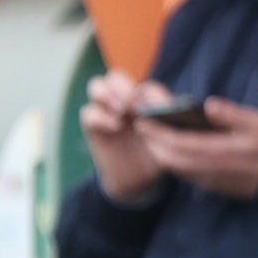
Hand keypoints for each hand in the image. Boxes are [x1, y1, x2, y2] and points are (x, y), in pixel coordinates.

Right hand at [80, 70, 169, 206]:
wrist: (141, 180)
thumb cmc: (158, 157)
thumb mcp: (168, 141)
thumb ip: (168, 124)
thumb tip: (168, 110)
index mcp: (146, 103)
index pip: (145, 87)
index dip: (149, 94)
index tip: (154, 108)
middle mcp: (124, 102)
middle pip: (115, 77)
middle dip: (122, 87)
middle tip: (131, 103)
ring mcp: (107, 112)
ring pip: (96, 86)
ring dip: (107, 94)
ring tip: (121, 111)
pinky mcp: (94, 126)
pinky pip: (88, 112)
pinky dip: (100, 116)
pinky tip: (115, 126)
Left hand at [138, 96, 257, 203]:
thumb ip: (232, 115)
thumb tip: (208, 105)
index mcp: (219, 152)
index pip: (178, 143)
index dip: (157, 132)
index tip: (142, 120)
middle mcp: (210, 170)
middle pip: (170, 159)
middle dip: (153, 143)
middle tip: (143, 126)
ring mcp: (212, 181)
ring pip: (176, 169)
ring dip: (162, 153)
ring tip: (154, 136)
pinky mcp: (215, 186)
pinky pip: (186, 174)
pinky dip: (175, 161)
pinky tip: (175, 149)